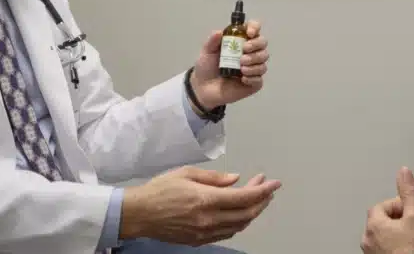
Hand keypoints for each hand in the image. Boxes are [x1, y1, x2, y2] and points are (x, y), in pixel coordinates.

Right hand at [120, 166, 280, 245]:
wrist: (140, 214)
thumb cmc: (160, 190)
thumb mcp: (187, 173)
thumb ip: (214, 177)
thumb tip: (235, 180)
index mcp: (206, 200)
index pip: (245, 197)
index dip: (263, 190)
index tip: (274, 182)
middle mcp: (208, 219)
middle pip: (247, 213)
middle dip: (262, 200)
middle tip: (267, 188)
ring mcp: (204, 233)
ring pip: (239, 226)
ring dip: (252, 212)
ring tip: (256, 199)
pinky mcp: (199, 241)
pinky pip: (227, 234)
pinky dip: (238, 223)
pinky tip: (240, 213)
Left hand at [190, 20, 268, 108]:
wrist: (203, 88)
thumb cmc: (206, 67)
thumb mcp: (207, 51)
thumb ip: (212, 41)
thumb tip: (219, 32)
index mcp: (240, 41)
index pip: (254, 28)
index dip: (255, 27)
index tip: (249, 33)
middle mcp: (250, 52)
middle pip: (263, 43)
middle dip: (256, 45)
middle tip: (244, 51)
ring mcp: (253, 68)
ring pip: (263, 61)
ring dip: (254, 62)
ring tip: (241, 68)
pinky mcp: (254, 83)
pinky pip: (259, 78)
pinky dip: (252, 77)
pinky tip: (242, 79)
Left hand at [360, 167, 413, 253]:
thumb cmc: (410, 250)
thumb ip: (409, 193)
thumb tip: (404, 171)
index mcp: (374, 223)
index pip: (382, 206)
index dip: (398, 207)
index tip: (409, 213)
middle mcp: (367, 237)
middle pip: (380, 221)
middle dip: (395, 221)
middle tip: (410, 227)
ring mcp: (369, 251)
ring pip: (380, 236)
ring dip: (392, 234)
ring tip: (408, 240)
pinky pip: (381, 249)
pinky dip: (390, 247)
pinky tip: (403, 250)